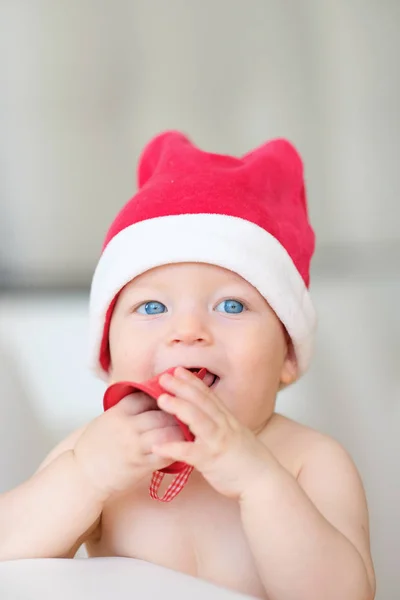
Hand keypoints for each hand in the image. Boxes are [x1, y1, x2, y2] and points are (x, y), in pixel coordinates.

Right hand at [73, 393, 185, 499]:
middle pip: (161, 413)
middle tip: (190, 411)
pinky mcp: (140, 465)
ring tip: (192, 428)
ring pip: (167, 433)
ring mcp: (134, 446)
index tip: (173, 396)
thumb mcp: (108, 419)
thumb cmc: (96, 446)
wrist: (83, 474)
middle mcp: (127, 426)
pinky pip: (165, 454)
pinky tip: (185, 446)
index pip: (147, 396)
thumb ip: (129, 409)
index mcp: (118, 412)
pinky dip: (177, 449)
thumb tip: (153, 396)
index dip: (162, 395)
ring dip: (181, 431)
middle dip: (177, 412)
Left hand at [152, 367, 270, 498]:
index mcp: (227, 419)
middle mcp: (223, 426)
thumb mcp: (236, 435)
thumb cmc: (247, 461)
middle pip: (201, 401)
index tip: (178, 370)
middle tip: (163, 377)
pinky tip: (156, 447)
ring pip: (197, 419)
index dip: (193, 382)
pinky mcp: (211, 460)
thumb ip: (220, 425)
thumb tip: (204, 417)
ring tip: (160, 399)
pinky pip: (189, 452)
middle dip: (182, 387)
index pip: (208, 395)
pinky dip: (172, 448)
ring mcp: (218, 441)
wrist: (263, 482)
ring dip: (178, 407)